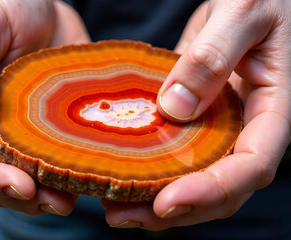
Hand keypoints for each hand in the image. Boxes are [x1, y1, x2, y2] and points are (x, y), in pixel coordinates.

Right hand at [0, 0, 89, 214]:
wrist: (42, 2)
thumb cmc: (5, 4)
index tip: (21, 186)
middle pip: (5, 177)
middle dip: (28, 197)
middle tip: (60, 204)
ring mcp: (30, 129)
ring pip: (36, 174)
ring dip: (53, 193)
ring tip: (78, 199)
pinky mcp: (60, 124)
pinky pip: (66, 153)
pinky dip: (76, 170)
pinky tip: (95, 174)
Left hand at [104, 0, 290, 229]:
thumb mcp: (244, 13)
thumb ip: (213, 58)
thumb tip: (174, 108)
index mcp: (273, 109)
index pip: (251, 166)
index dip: (212, 190)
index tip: (167, 201)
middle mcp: (246, 127)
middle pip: (218, 187)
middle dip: (174, 209)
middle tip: (122, 215)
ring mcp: (219, 125)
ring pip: (194, 176)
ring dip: (154, 196)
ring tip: (113, 206)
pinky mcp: (195, 116)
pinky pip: (176, 151)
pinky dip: (150, 167)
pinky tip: (120, 171)